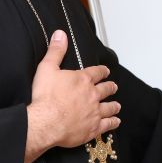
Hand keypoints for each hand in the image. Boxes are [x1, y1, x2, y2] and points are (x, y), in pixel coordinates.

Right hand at [25, 30, 119, 162]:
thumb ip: (56, 51)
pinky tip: (116, 121)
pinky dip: (113, 122)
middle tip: (113, 87)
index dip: (102, 71)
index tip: (106, 71)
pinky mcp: (93, 128)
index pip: (97, 72)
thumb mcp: (47, 68)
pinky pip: (107, 124)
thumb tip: (61, 34)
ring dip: (114, 105)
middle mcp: (92, 95)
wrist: (46, 122)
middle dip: (110, 87)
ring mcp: (94, 112)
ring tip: (116, 105)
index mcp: (83, 80)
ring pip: (109, 107)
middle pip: (106, 89)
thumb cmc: (45, 97)